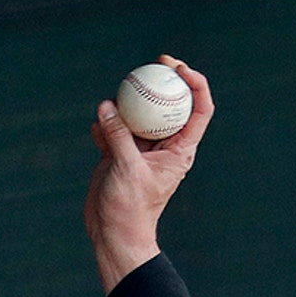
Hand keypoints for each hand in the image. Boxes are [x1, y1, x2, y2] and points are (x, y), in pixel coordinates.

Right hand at [84, 54, 215, 293]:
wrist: (113, 234)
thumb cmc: (130, 208)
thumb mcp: (126, 169)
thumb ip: (118, 136)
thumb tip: (107, 105)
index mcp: (180, 150)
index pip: (199, 111)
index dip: (196, 85)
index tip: (178, 68)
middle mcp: (164, 147)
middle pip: (169, 105)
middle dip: (163, 81)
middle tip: (153, 62)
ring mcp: (142, 149)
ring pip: (138, 114)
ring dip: (125, 105)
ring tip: (111, 107)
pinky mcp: (120, 154)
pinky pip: (113, 129)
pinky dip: (104, 127)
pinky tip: (97, 132)